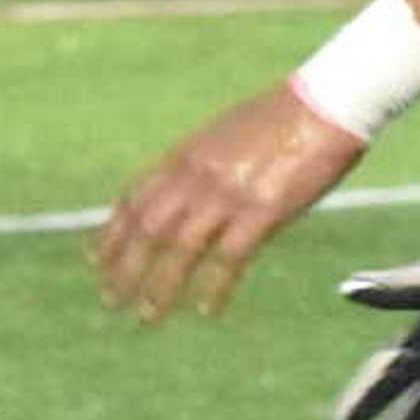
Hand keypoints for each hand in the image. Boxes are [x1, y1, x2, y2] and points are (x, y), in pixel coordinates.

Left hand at [93, 83, 366, 322]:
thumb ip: (199, 164)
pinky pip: (228, 259)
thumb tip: (186, 190)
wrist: (325, 104)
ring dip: (159, 286)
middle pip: (146, 230)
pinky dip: (214, 287)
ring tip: (145, 315)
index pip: (134, 200)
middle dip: (123, 267)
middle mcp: (196, 177)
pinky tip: (206, 309)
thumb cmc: (280, 118)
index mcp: (184, 156)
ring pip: (178, 250)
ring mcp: (227, 195)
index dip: (111, 233)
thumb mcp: (222, 135)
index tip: (94, 258)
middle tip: (109, 297)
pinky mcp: (262, 212)